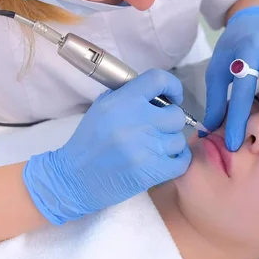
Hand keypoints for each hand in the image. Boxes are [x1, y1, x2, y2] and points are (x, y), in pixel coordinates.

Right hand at [23, 69, 191, 224]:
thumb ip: (128, 96)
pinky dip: (178, 160)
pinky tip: (166, 160)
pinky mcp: (153, 171)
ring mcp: (147, 147)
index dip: (172, 86)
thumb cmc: (88, 142)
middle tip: (157, 129)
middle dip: (170, 121)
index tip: (172, 97)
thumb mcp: (101, 108)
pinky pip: (182, 161)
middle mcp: (137, 121)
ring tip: (153, 148)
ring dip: (169, 144)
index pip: (159, 80)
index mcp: (122, 101)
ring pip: (179, 139)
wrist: (75, 179)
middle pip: (177, 114)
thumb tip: (157, 93)